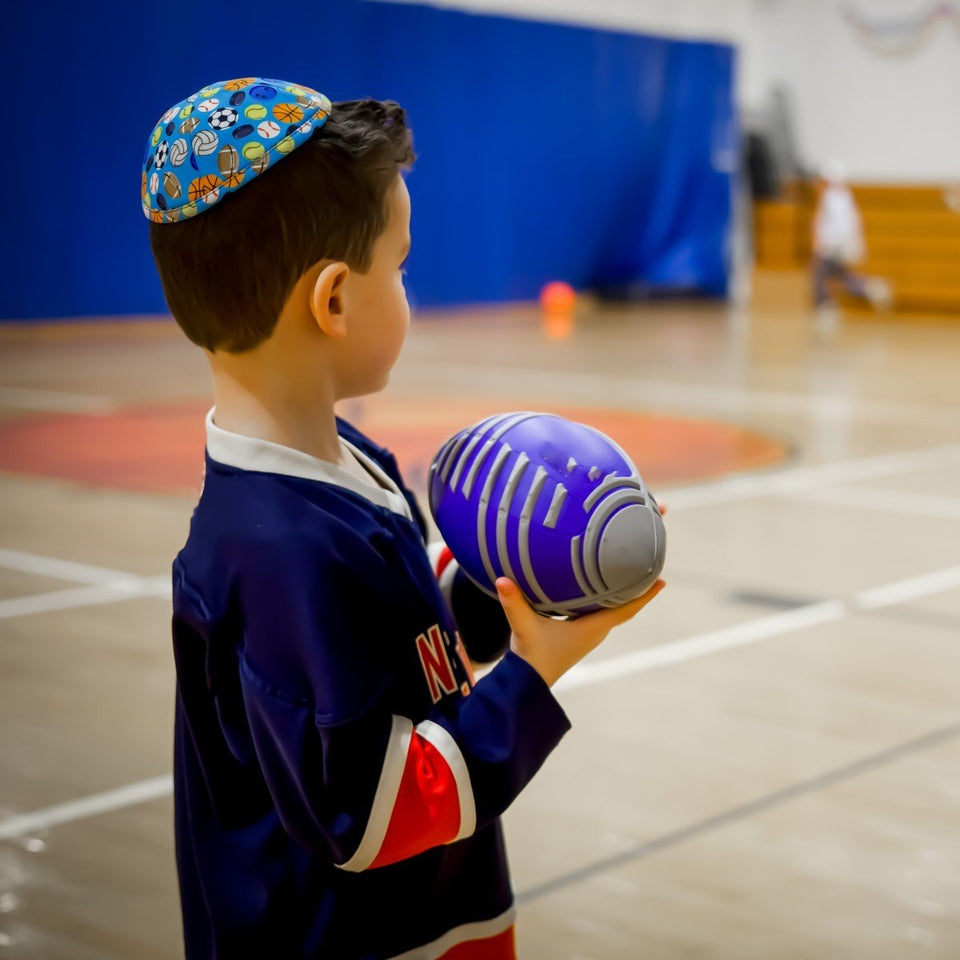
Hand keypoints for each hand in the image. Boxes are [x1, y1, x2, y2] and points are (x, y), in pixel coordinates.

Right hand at [496, 578, 664, 686]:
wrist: (526, 683)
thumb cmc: (531, 658)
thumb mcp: (523, 627)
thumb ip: (513, 603)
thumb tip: (502, 580)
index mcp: (592, 629)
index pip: (625, 610)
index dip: (644, 596)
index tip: (662, 581)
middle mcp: (595, 631)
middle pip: (624, 606)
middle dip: (636, 587)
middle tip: (648, 563)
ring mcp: (588, 634)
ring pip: (612, 609)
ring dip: (621, 593)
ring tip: (630, 570)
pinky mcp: (578, 634)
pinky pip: (600, 612)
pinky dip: (606, 599)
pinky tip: (600, 585)